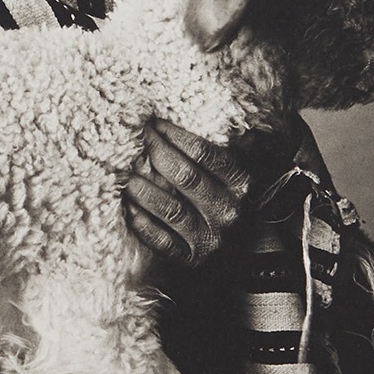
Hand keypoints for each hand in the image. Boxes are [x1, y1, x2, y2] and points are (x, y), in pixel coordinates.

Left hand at [123, 121, 251, 265]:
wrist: (247, 253)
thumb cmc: (230, 201)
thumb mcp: (236, 176)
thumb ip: (221, 150)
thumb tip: (192, 114)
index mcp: (240, 184)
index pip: (206, 154)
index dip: (177, 135)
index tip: (154, 123)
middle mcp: (227, 210)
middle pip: (186, 177)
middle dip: (157, 154)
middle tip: (136, 140)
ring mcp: (210, 237)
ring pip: (171, 209)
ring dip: (144, 189)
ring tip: (126, 174)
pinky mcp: (191, 259)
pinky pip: (162, 241)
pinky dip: (143, 224)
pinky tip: (129, 207)